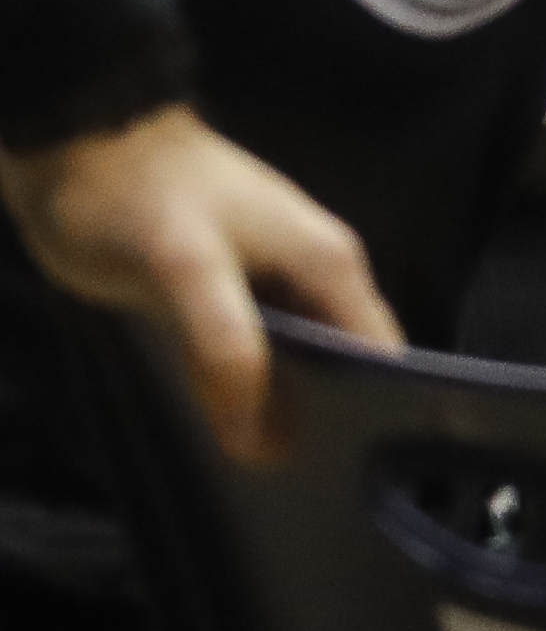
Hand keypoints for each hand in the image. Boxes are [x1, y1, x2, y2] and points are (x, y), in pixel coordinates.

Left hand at [0, 104, 397, 463]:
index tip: (352, 474)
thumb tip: (264, 445)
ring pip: (299, 359)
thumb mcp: (186, 274)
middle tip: (298, 486)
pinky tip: (225, 423)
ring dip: (287, 406)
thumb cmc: (142, 202)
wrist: (79, 144)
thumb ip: (227, 352)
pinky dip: (249, 387)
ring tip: (263, 468)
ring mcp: (271, 280)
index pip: (380, 351)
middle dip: (330, 419)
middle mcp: (315, 272)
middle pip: (345, 360)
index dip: (376, 411)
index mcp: (330, 263)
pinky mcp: (228, 290)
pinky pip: (256, 351)